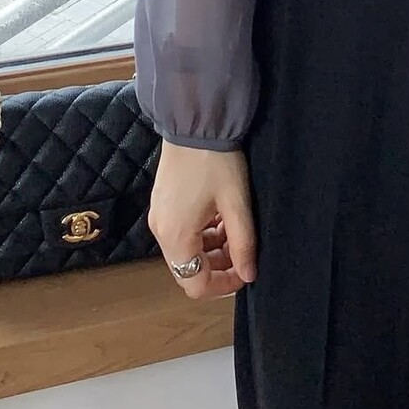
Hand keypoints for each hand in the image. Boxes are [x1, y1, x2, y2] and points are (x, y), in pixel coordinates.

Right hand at [147, 141, 257, 299]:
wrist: (195, 123)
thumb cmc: (216, 161)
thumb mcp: (237, 204)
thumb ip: (244, 243)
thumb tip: (250, 275)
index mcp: (176, 236)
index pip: (195, 284)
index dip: (223, 285)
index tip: (246, 272)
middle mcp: (161, 231)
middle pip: (189, 269)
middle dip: (219, 266)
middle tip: (244, 250)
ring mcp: (159, 216)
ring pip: (186, 251)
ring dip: (212, 249)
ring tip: (236, 228)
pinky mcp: (163, 203)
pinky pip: (182, 232)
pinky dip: (203, 232)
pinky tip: (222, 215)